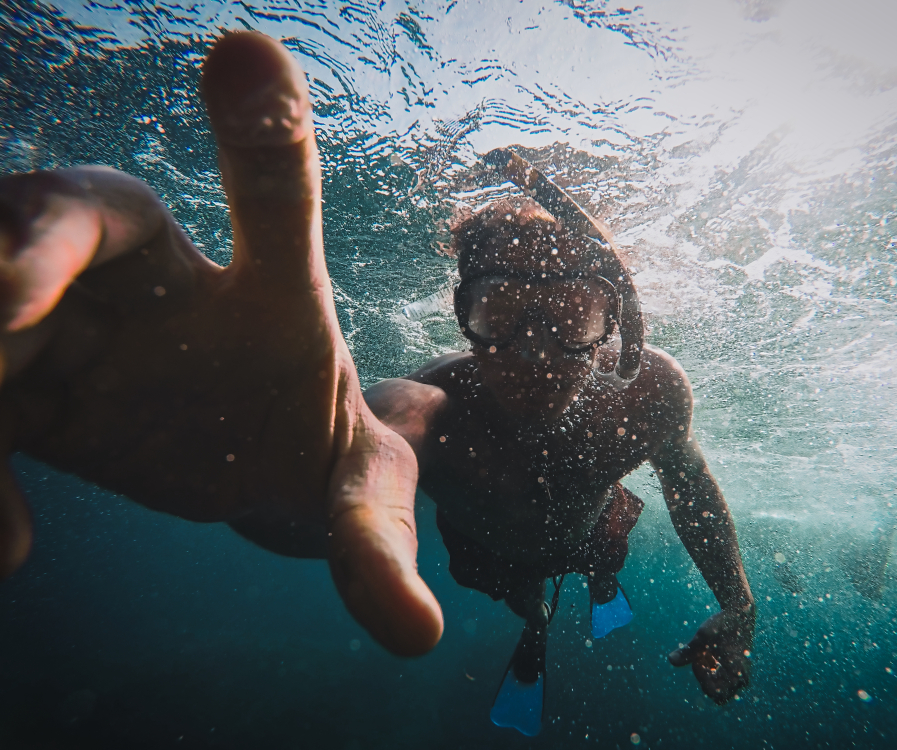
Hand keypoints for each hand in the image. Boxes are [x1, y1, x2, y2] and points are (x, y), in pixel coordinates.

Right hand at [0, 32, 442, 655]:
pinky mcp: (20, 379)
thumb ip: (377, 546)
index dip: (259, 134)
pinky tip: (13, 549)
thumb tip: (421, 638)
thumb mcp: (354, 492)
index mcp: (258, 286)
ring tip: (0, 450)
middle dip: (33, 239)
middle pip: (78, 210)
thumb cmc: (310, 444)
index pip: (270, 196)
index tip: (250, 53)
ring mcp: (72, 319)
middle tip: (7, 302)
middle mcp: (154, 280)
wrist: (243, 461)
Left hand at [668, 604, 754, 703]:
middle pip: (718, 694)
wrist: (739, 613)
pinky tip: (709, 653)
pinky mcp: (738, 670)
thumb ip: (687, 652)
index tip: (698, 657)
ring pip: (720, 687)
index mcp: (737, 674)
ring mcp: (741, 675)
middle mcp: (742, 679)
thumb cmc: (721, 625)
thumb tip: (670, 660)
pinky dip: (713, 669)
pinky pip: (723, 679)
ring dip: (709, 673)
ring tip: (705, 653)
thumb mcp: (702, 638)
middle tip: (702, 658)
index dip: (701, 677)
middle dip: (705, 678)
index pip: (713, 691)